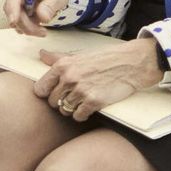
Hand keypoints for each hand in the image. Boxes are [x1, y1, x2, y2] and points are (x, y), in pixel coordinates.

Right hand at [2, 0, 70, 36]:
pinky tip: (37, 25)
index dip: (12, 7)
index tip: (14, 21)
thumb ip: (51, 5)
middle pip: (13, 9)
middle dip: (26, 25)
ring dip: (27, 28)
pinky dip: (27, 27)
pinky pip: (17, 20)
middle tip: (43, 32)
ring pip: (14, 17)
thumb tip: (42, 18)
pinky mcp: (16, 7)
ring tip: (42, 30)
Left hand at [33, 38, 164, 120]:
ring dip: (71, 109)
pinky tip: (88, 107)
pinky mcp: (93, 102)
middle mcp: (69, 78)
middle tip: (71, 98)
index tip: (52, 94)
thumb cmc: (105, 59)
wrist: (130, 63)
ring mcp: (81, 90)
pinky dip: (82, 115)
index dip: (45, 93)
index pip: (40, 88)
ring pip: (64, 110)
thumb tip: (41, 54)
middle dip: (60, 102)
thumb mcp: (79, 55)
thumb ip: (58, 58)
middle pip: (52, 101)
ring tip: (80, 102)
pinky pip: (78, 116)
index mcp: (63, 65)